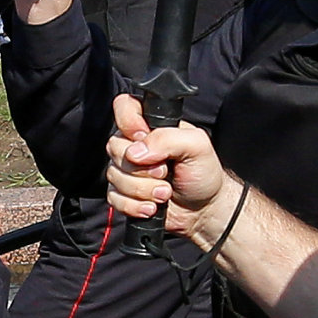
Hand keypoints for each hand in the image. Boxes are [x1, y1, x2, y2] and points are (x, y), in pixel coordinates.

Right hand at [104, 91, 231, 235]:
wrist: (203, 210)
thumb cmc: (203, 173)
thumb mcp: (198, 146)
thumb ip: (168, 139)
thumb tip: (135, 152)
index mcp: (151, 126)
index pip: (124, 107)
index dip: (129, 122)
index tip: (144, 137)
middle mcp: (134, 145)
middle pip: (114, 147)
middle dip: (142, 167)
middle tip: (166, 172)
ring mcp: (126, 170)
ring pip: (114, 176)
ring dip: (143, 190)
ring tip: (165, 193)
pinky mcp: (123, 194)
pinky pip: (114, 198)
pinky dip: (135, 205)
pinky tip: (153, 207)